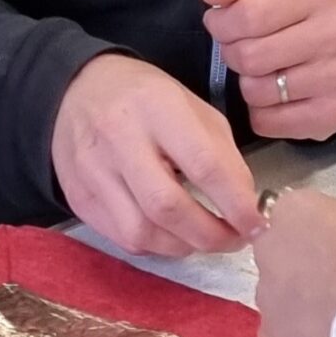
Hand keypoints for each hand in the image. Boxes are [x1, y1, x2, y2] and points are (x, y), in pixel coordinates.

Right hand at [52, 53, 260, 256]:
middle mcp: (119, 139)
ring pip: (142, 232)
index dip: (235, 203)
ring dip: (183, 245)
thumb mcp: (193, 107)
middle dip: (210, 234)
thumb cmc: (147, 98)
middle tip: (235, 240)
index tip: (258, 224)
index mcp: (158, 106)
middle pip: (168, 206)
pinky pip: (123, 238)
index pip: (203, 164)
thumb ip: (222, 153)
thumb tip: (245, 207)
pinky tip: (172, 234)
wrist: (78, 90)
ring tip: (205, 238)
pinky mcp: (79, 197)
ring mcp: (92, 171)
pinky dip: (156, 245)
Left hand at [202, 0, 335, 141]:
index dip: (221, 24)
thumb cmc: (285, 14)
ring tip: (261, 71)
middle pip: (249, 57)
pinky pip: (268, 122)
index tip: (223, 24)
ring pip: (257, 92)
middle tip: (242, 49)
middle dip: (233, 54)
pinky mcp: (333, 113)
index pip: (248, 15)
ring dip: (247, 84)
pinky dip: (261, 113)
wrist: (333, 49)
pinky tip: (275, 95)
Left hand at [252, 189, 335, 336]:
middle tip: (335, 281)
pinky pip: (278, 333)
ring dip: (298, 301)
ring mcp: (266, 291)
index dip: (317, 233)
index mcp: (295, 209)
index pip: (294, 216)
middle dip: (300, 266)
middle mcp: (270, 246)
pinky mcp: (272, 332)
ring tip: (335, 316)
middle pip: (279, 253)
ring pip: (277, 294)